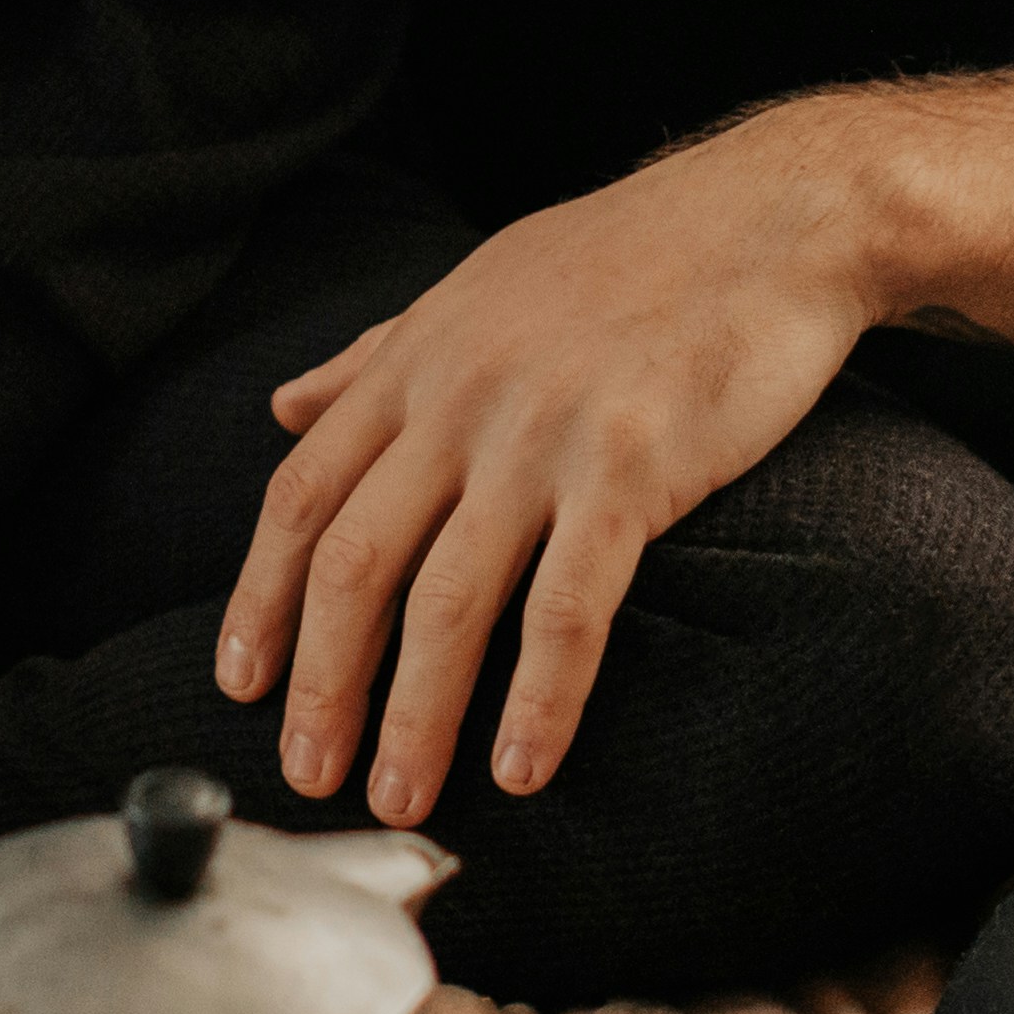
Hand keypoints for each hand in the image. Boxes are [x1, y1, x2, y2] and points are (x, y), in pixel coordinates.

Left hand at [217, 119, 883, 823]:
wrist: (774, 215)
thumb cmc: (631, 258)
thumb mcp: (478, 290)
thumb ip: (376, 358)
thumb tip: (286, 406)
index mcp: (418, 362)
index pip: (304, 495)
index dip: (262, 598)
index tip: (239, 683)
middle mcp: (462, 400)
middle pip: (356, 564)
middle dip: (323, 684)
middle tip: (308, 774)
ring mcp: (545, 434)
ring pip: (450, 601)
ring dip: (415, 717)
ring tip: (400, 798)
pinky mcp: (635, 467)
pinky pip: (570, 605)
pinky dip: (540, 697)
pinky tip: (525, 768)